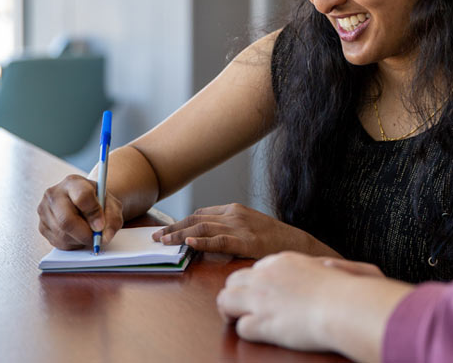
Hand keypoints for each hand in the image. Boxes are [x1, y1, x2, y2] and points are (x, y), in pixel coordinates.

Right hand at [37, 174, 122, 249]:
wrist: (84, 202)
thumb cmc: (98, 202)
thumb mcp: (111, 204)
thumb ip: (112, 219)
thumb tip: (104, 237)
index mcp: (73, 182)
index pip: (82, 197)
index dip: (94, 214)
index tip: (101, 225)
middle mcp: (54, 194)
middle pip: (67, 220)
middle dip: (85, 234)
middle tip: (96, 239)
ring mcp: (44, 210)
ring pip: (62, 234)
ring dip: (80, 240)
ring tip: (89, 233)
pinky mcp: (41, 226)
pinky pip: (57, 242)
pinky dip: (72, 244)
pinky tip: (79, 235)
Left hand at [151, 202, 335, 258]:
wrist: (297, 243)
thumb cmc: (273, 239)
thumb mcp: (249, 227)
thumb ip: (228, 229)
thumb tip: (205, 239)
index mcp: (234, 209)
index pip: (201, 213)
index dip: (181, 222)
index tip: (166, 231)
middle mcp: (234, 214)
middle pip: (197, 219)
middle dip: (174, 228)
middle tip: (156, 237)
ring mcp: (240, 227)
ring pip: (203, 228)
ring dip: (180, 235)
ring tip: (164, 242)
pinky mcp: (246, 241)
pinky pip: (220, 240)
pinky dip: (202, 241)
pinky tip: (189, 242)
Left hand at [216, 251, 410, 359]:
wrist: (343, 306)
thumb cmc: (347, 289)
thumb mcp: (335, 268)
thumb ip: (324, 266)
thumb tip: (327, 266)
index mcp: (283, 261)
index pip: (256, 268)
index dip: (255, 282)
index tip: (262, 292)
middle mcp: (267, 276)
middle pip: (233, 279)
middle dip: (235, 293)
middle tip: (242, 307)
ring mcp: (261, 298)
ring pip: (225, 299)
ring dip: (230, 311)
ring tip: (237, 320)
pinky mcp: (262, 322)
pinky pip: (240, 327)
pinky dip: (246, 331)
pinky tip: (258, 333)